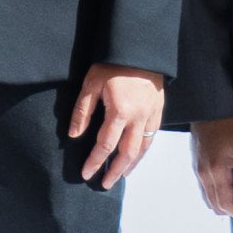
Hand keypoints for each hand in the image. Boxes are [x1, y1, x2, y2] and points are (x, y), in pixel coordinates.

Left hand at [68, 64, 165, 188]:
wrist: (141, 48)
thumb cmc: (113, 63)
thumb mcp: (91, 83)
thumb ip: (82, 111)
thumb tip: (73, 135)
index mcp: (120, 111)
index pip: (105, 145)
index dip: (95, 161)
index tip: (86, 174)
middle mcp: (138, 117)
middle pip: (127, 153)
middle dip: (115, 171)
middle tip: (105, 184)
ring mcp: (151, 115)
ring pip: (143, 147)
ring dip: (131, 164)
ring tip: (121, 175)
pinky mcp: (159, 110)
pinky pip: (152, 136)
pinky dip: (144, 150)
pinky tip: (137, 155)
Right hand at [192, 116, 232, 221]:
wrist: (211, 107)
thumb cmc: (232, 125)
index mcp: (216, 170)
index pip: (226, 204)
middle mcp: (203, 174)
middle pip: (216, 206)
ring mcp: (198, 170)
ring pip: (210, 199)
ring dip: (227, 202)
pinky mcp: (197, 166)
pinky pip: (207, 188)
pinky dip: (220, 192)